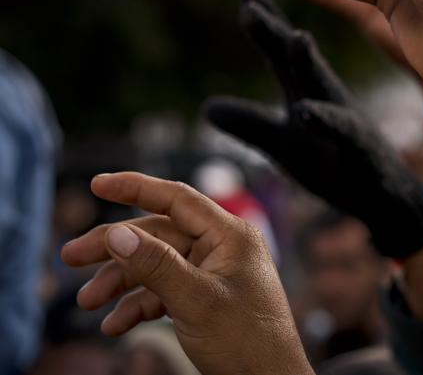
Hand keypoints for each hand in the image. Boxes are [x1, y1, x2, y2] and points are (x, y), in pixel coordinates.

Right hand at [61, 172, 311, 374]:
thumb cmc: (249, 340)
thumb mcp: (196, 300)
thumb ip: (156, 264)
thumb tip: (118, 232)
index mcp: (230, 235)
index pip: (177, 198)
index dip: (136, 187)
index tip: (97, 184)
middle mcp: (222, 248)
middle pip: (158, 234)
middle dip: (114, 247)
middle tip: (71, 257)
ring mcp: (213, 273)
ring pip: (156, 265)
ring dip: (120, 282)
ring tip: (88, 302)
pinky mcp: (205, 299)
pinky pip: (164, 291)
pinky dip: (138, 305)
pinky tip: (115, 324)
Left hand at [203, 0, 422, 258]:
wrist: (384, 197)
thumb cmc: (334, 163)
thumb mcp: (282, 143)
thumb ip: (249, 122)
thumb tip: (205, 107)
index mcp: (306, 92)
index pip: (281, 54)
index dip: (264, 25)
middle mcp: (326, 97)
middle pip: (297, 60)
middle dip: (275, 31)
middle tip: (250, 3)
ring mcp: (345, 120)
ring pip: (324, 87)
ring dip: (309, 62)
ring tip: (296, 35)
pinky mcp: (359, 148)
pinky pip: (342, 132)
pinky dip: (325, 120)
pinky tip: (307, 111)